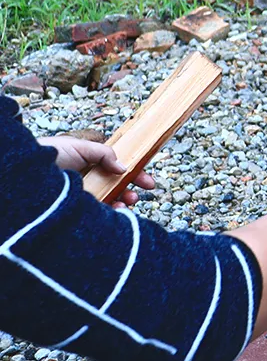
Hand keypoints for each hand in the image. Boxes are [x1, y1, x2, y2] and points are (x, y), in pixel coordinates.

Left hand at [38, 137, 154, 207]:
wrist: (24, 175)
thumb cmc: (48, 156)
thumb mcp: (78, 146)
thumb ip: (103, 153)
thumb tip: (124, 167)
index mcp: (90, 163)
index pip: (119, 169)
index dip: (135, 175)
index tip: (148, 183)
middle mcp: (88, 179)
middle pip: (117, 187)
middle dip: (131, 191)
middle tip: (138, 196)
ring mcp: (84, 195)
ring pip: (110, 201)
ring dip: (123, 202)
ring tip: (127, 203)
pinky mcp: (78, 208)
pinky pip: (99, 213)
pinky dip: (111, 214)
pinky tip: (116, 211)